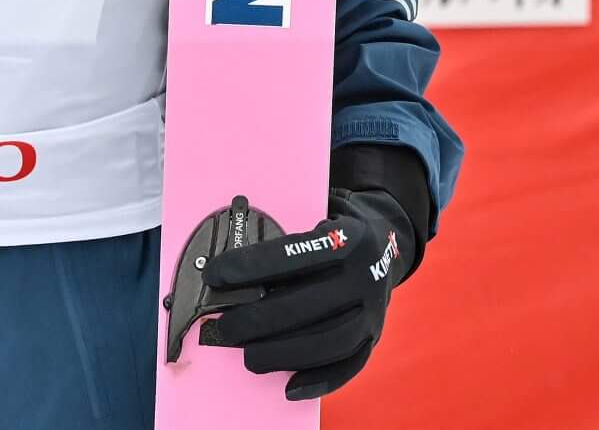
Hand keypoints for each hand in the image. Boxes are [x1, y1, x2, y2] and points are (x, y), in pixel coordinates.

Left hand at [197, 182, 414, 400]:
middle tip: (225, 329)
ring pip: (329, 341)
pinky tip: (289, 388)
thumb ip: (283, 225)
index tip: (213, 275)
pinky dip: (320, 380)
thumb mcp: (316, 211)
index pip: (292, 254)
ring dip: (284, 354)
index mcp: (348, 238)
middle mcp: (366, 275)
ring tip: (249, 358)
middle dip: (258, 320)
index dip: (249, 266)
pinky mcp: (375, 336)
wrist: (385, 240)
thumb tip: (228, 245)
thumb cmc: (332, 229)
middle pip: (306, 304)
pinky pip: (350, 365)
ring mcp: (374, 310)